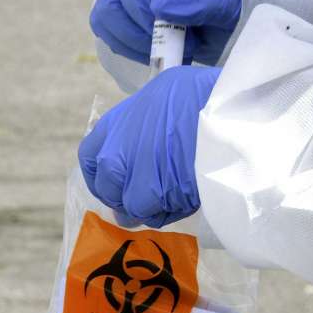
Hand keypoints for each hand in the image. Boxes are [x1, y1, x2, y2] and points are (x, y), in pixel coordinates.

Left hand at [78, 66, 220, 227]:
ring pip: (134, 207)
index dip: (103, 175)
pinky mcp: (156, 197)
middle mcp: (115, 154)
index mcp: (114, 125)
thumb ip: (144, 124)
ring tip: (178, 195)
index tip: (118, 181)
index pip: (90, 159)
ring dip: (151, 207)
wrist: (222, 115)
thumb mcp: (161, 96)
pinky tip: (188, 199)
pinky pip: (158, 215)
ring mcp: (133, 177)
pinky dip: (170, 213)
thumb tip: (146, 147)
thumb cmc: (198, 96)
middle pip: (109, 189)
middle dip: (126, 197)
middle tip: (151, 195)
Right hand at [90, 0, 241, 65]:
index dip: (146, 14)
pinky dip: (132, 48)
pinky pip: (111, 31)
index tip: (179, 34)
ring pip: (106, 19)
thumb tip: (159, 6)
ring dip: (134, 44)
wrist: (236, 3)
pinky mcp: (126, 6)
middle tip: (178, 46)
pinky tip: (160, 50)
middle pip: (112, 2)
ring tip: (171, 50)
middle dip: (141, 35)